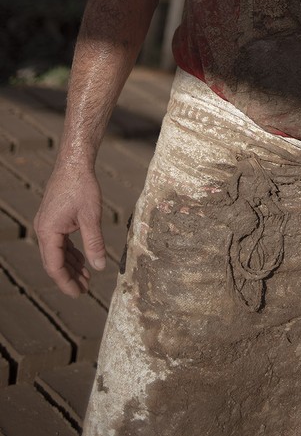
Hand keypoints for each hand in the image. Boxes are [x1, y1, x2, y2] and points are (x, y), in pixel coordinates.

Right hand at [34, 166, 105, 297]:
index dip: (66, 282)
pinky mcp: (54, 219)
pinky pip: (60, 242)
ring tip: (87, 277)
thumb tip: (100, 266)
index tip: (79, 294)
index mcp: (48, 231)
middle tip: (86, 289)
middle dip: (69, 277)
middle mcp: (43, 230)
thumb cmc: (82, 187)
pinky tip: (83, 259)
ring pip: (57, 253)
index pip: (55, 266)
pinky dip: (71, 252)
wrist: (74, 163)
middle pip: (54, 262)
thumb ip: (94, 243)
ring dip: (71, 265)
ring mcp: (47, 224)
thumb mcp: (91, 217)